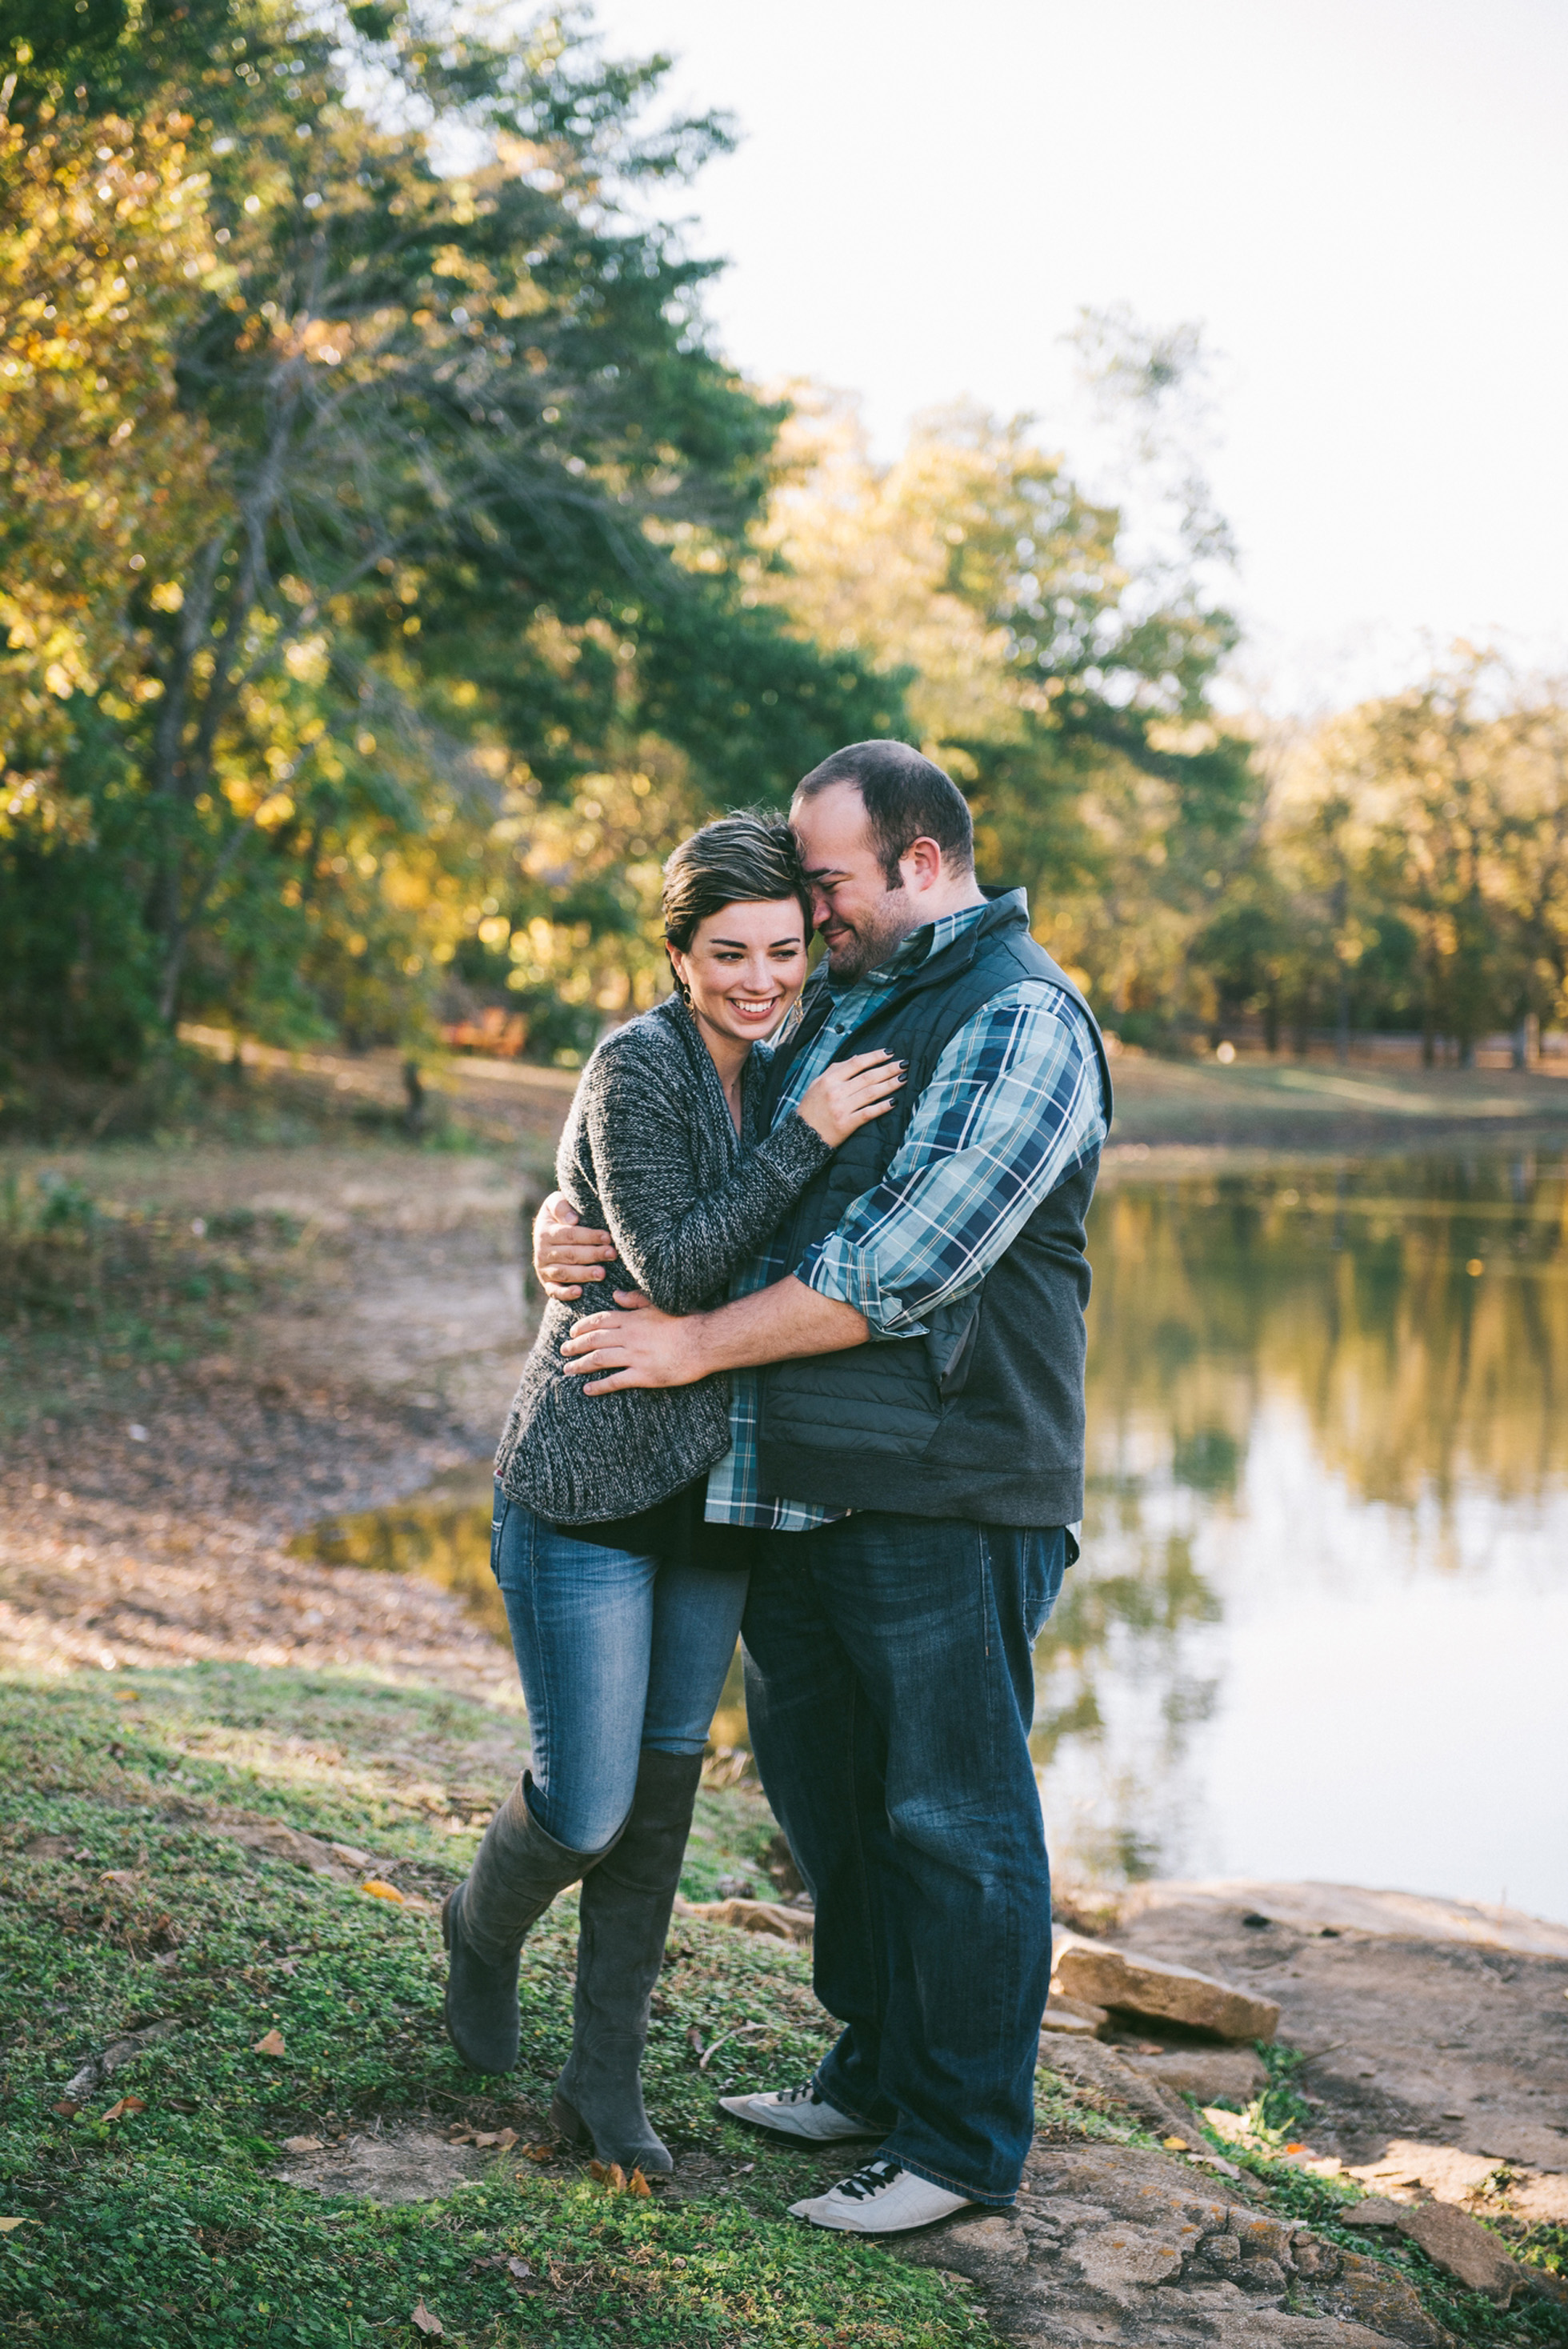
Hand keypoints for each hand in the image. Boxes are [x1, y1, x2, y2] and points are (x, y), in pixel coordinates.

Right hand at [533, 1189, 615, 1301]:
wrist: (546, 1233)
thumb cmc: (559, 1215)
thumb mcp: (555, 1203)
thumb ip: (560, 1206)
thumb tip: (572, 1220)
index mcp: (545, 1232)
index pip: (570, 1235)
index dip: (589, 1236)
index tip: (607, 1237)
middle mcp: (542, 1252)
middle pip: (570, 1254)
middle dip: (593, 1254)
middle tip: (612, 1254)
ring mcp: (544, 1269)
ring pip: (565, 1273)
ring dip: (584, 1274)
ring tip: (602, 1274)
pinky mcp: (547, 1283)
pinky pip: (554, 1291)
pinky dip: (565, 1293)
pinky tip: (579, 1292)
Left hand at [559, 1295, 704, 1392]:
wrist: (705, 1341)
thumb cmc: (687, 1320)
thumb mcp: (659, 1303)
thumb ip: (636, 1299)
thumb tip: (615, 1295)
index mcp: (633, 1318)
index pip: (599, 1321)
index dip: (582, 1327)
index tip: (572, 1332)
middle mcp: (630, 1336)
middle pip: (594, 1340)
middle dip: (575, 1346)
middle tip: (563, 1351)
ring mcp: (635, 1357)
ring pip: (599, 1360)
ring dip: (581, 1365)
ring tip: (568, 1370)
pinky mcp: (644, 1376)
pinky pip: (615, 1381)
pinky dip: (598, 1386)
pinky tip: (588, 1389)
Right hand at [796, 1050, 904, 1148]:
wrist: (800, 1135)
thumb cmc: (811, 1108)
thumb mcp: (817, 1084)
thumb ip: (835, 1069)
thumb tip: (857, 1057)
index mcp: (829, 1079)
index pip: (856, 1063)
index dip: (875, 1056)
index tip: (890, 1053)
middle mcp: (836, 1092)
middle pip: (868, 1077)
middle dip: (888, 1069)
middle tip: (904, 1064)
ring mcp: (842, 1108)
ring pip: (871, 1093)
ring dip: (890, 1085)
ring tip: (904, 1079)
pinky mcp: (846, 1124)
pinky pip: (868, 1113)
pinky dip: (882, 1107)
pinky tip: (894, 1102)